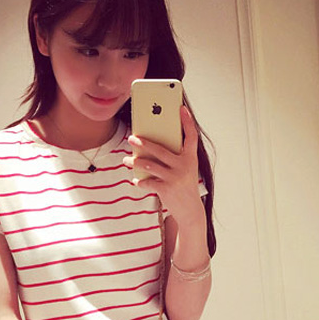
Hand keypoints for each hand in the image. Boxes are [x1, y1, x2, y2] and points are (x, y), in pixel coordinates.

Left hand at [127, 106, 204, 225]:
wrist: (190, 211)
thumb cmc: (184, 186)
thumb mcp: (185, 170)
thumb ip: (174, 158)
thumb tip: (150, 147)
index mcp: (191, 158)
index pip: (191, 136)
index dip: (187, 122)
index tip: (181, 108)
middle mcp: (184, 166)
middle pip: (160, 150)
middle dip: (143, 143)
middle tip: (132, 138)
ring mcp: (175, 177)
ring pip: (149, 165)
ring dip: (135, 162)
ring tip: (126, 160)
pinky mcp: (166, 189)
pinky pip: (148, 182)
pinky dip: (140, 182)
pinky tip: (135, 180)